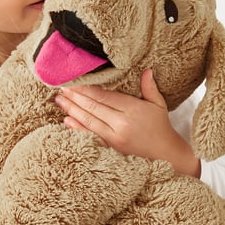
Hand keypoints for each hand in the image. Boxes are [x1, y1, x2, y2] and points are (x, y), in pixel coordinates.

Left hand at [54, 68, 200, 176]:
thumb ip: (149, 87)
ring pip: (89, 121)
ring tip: (59, 100)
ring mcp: (115, 138)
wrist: (165, 155)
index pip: (105, 96)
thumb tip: (146, 70)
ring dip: (72, 110)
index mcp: (133, 109)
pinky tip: (66, 120)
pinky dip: (77, 128)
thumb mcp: (158, 105)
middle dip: (75, 97)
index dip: (88, 88)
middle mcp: (122, 123)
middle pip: (94, 107)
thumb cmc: (160, 127)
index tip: (75, 80)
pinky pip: (91, 136)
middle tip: (61, 87)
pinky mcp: (111, 148)